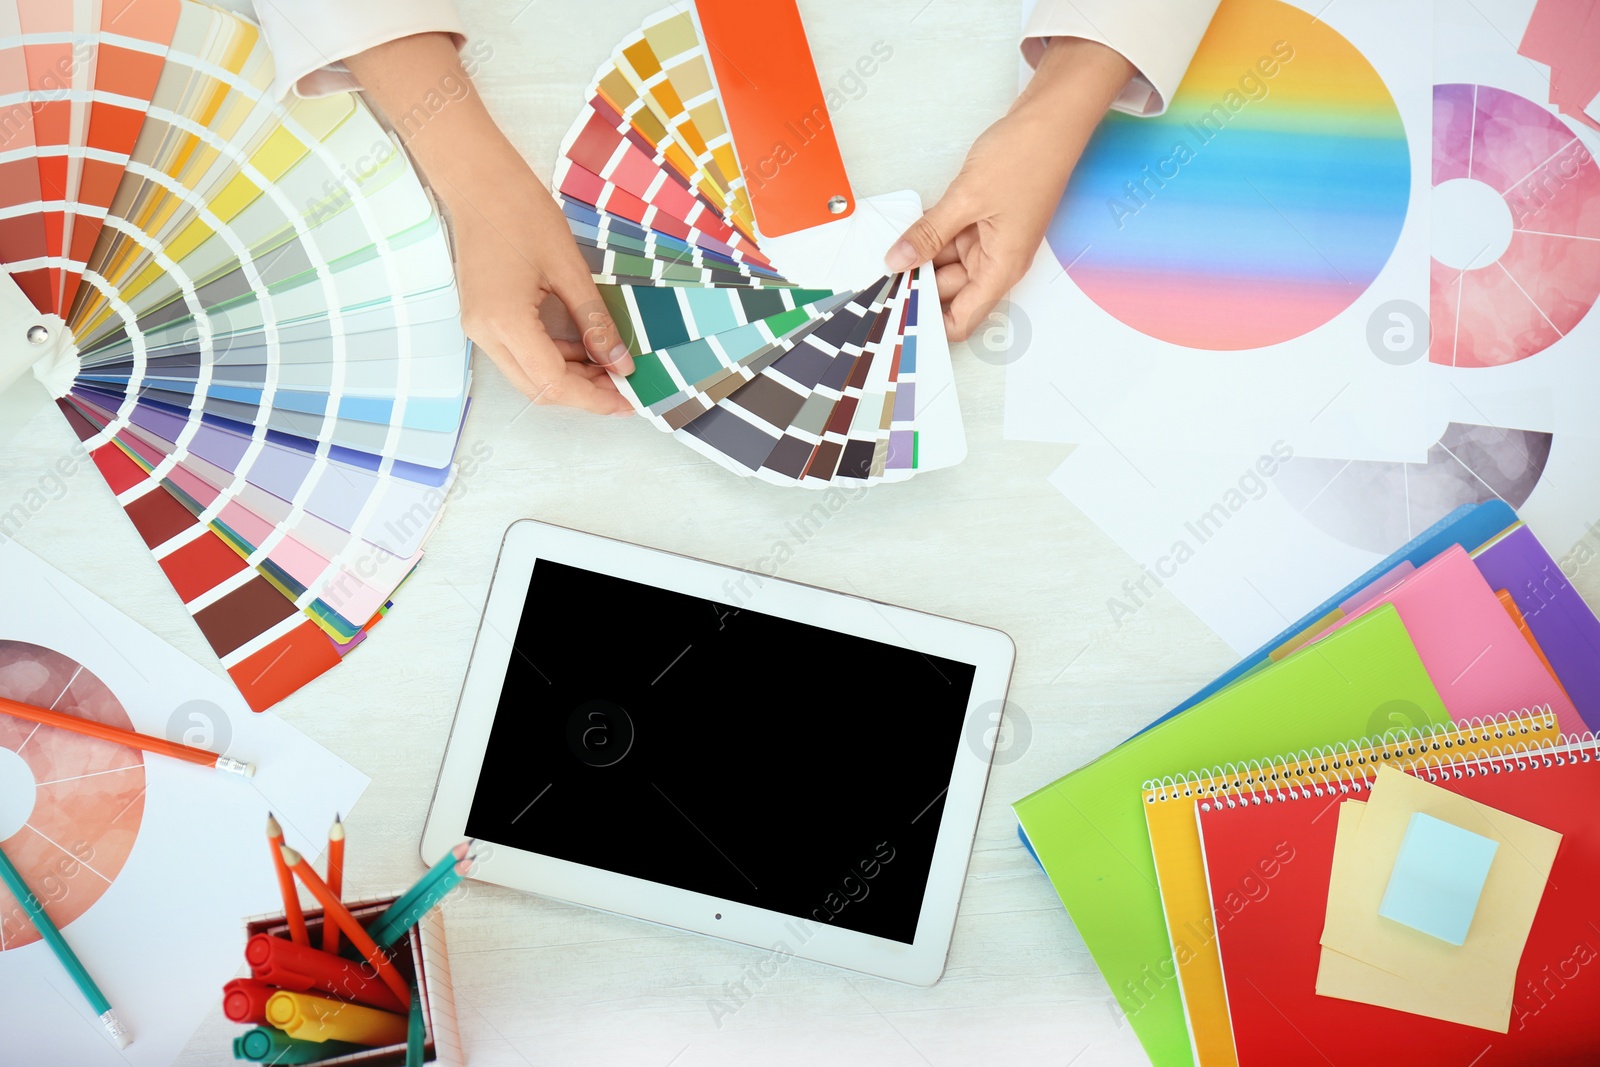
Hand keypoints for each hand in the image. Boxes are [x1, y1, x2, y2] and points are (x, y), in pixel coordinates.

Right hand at [345, 34, 635, 414]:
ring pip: (528, 376)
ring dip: (569, 377)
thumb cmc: (521, 212)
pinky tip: (583, 347)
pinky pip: (520, 354)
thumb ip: (595, 322)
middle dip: (583, 394)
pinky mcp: (482, 318)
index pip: (553, 382)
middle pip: (538, 389)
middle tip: (623, 386)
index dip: (593, 398)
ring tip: (609, 364)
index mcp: (505, 321)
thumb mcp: (569, 268)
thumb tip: (620, 362)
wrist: (477, 180)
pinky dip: (552, 358)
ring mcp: (478, 327)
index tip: (627, 400)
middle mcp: (484, 333)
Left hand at [884, 37, 1136, 341]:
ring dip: (919, 260)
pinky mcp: (982, 221)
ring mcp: (990, 240)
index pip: (962, 320)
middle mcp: (997, 261)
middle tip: (876, 285)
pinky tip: (904, 235)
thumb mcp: (966, 199)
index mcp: (1002, 268)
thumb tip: (897, 261)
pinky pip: (949, 240)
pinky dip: (929, 238)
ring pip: (945, 264)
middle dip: (916, 288)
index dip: (930, 325)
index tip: (896, 319)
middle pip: (949, 293)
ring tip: (884, 257)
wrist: (1051, 119)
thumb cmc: (1026, 157)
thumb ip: (929, 233)